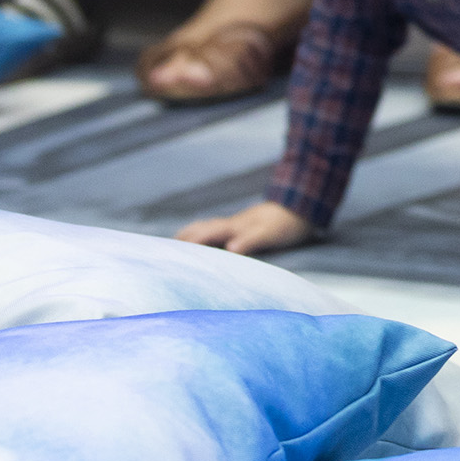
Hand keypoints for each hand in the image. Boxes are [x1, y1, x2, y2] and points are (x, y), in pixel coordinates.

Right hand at [175, 200, 313, 254]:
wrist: (300, 206)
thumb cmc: (286, 223)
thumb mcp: (270, 233)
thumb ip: (251, 240)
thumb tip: (230, 250)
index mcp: (232, 227)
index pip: (202, 235)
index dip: (185, 244)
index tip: (166, 254)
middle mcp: (229, 225)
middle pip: (197, 230)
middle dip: (178, 240)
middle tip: (159, 253)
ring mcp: (233, 225)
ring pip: (203, 230)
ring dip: (188, 238)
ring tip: (173, 252)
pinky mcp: (239, 228)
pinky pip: (213, 234)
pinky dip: (201, 239)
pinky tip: (202, 248)